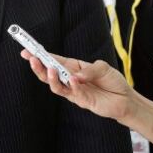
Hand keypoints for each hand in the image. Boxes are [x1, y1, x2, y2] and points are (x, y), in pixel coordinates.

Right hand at [22, 50, 138, 122]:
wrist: (125, 99)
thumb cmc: (112, 81)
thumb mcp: (103, 68)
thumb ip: (89, 70)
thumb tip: (75, 75)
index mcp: (73, 67)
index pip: (54, 60)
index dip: (40, 55)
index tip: (27, 50)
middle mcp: (70, 79)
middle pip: (49, 74)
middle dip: (38, 66)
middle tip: (31, 59)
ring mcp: (74, 91)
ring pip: (55, 86)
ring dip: (51, 78)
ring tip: (50, 69)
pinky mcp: (82, 101)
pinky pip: (73, 93)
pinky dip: (72, 86)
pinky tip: (73, 79)